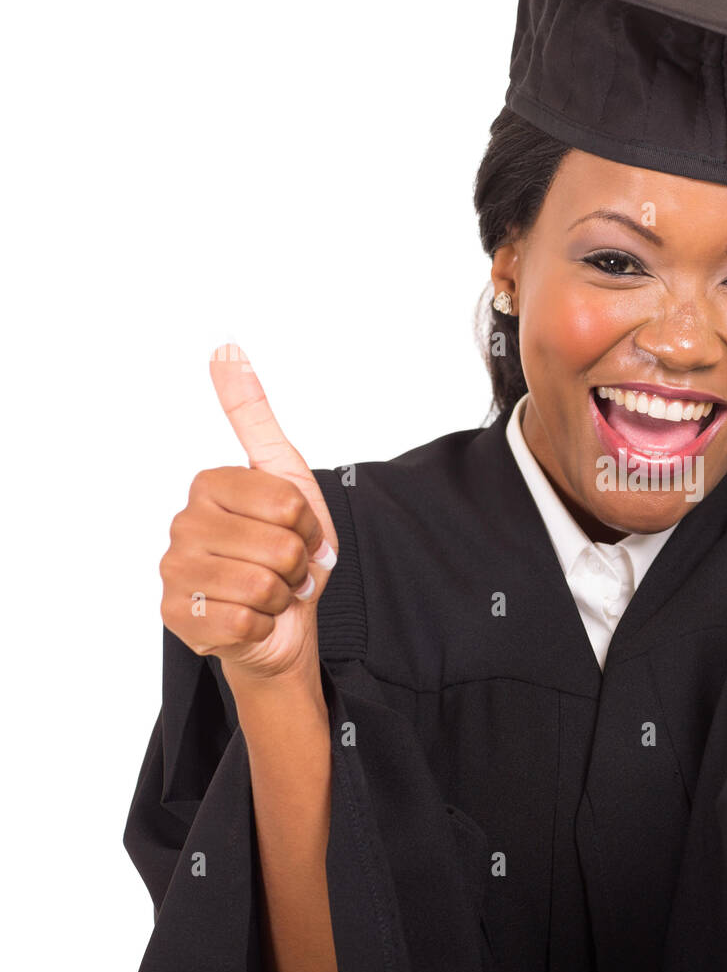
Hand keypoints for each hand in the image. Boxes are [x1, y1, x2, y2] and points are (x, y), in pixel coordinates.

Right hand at [159, 343, 338, 683]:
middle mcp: (182, 524)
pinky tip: (251, 618)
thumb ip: (253, 415)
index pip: (287, 503)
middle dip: (297, 565)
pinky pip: (245, 621)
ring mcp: (174, 572)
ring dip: (281, 595)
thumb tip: (226, 347)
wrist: (281, 621)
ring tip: (271, 591)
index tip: (296, 529)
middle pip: (278, 546)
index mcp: (209, 485)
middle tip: (285, 568)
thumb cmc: (285, 549)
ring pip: (261, 586)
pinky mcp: (178, 619)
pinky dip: (263, 624)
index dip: (307, 525)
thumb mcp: (285, 474)